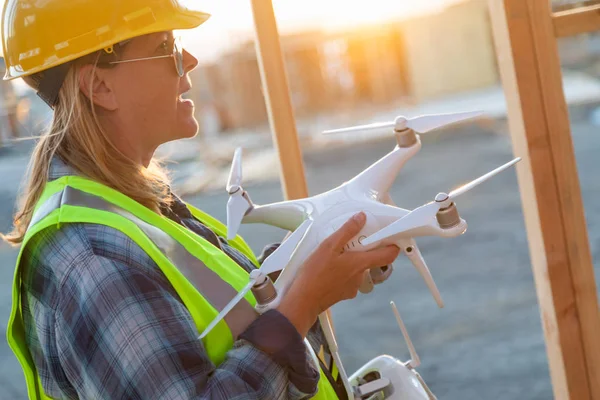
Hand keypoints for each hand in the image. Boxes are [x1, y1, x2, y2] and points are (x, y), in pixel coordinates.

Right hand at [277, 212, 399, 336]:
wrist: (303, 300)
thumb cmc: (315, 273)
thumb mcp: (329, 246)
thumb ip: (346, 231)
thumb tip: (362, 217)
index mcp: (360, 263)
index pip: (389, 255)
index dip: (393, 245)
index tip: (389, 236)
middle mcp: (361, 276)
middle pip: (370, 259)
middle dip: (361, 249)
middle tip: (346, 241)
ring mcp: (353, 287)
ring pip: (357, 269)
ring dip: (349, 261)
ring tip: (331, 256)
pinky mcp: (344, 294)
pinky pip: (348, 278)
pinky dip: (341, 272)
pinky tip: (327, 269)